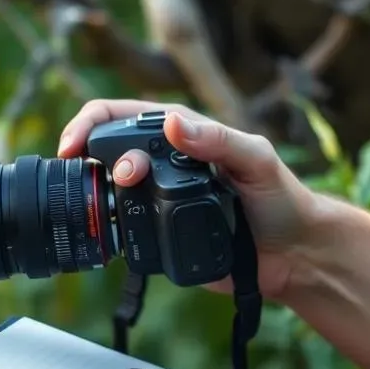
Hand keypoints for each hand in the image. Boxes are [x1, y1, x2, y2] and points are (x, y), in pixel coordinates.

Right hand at [58, 100, 317, 303]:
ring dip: (102, 192)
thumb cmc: (281, 198)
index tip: (75, 142)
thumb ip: (218, 140)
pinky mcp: (160, 233)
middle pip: (110, 149)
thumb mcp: (256, 160)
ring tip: (119, 199)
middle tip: (123, 178)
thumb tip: (174, 123)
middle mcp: (166, 163)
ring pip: (111, 189)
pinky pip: (123, 228)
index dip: (92, 122)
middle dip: (98, 156)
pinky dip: (110, 228)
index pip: (125, 115)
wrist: (293, 253)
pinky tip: (111, 233)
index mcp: (185, 133)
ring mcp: (159, 198)